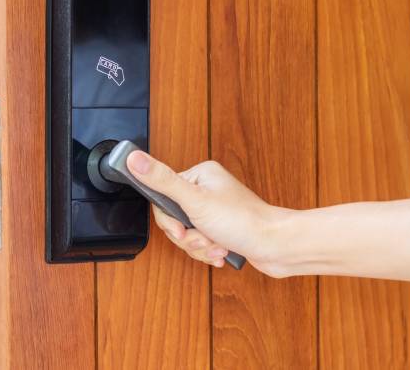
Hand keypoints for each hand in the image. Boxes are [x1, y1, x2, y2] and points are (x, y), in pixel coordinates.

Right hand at [125, 151, 289, 274]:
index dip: (169, 220)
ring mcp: (215, 210)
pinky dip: (209, 252)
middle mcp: (207, 189)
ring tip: (217, 245)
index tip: (180, 229)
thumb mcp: (194, 201)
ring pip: (187, 235)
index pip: (163, 197)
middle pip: (174, 219)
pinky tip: (222, 252)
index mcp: (200, 175)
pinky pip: (201, 243)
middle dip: (188, 237)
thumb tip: (133, 158)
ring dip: (200, 246)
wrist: (276, 246)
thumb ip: (161, 180)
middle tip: (203, 237)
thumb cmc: (243, 221)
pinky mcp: (221, 229)